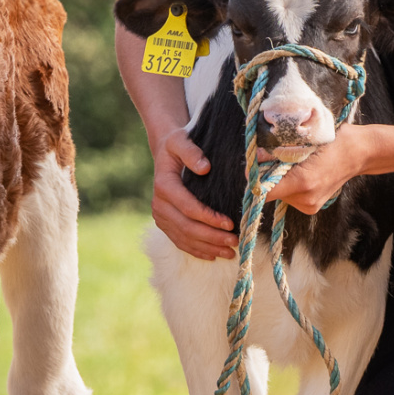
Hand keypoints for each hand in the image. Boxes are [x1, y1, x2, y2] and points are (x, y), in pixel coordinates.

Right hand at [149, 131, 235, 262]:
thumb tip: (205, 168)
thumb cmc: (178, 144)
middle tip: (234, 241)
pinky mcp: (164, 223)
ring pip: (184, 238)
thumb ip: (192, 152)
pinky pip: (179, 241)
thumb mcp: (182, 140)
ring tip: (230, 252)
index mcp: (164, 185)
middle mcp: (159, 204)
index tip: (229, 223)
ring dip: (207, 247)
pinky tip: (213, 255)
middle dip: (212, 237)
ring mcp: (160, 216)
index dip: (208, 218)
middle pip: (187, 227)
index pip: (188, 207)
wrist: (165, 152)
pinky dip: (196, 250)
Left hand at [257, 127, 369, 218]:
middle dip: (269, 174)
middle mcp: (305, 199)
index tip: (256, 162)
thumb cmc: (333, 139)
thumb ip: (279, 150)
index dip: (255, 176)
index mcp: (302, 181)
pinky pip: (290, 196)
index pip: (263, 190)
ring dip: (280, 179)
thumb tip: (256, 156)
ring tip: (296, 163)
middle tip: (278, 156)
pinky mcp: (312, 207)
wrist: (359, 153)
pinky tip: (303, 172)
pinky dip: (291, 184)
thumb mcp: (304, 139)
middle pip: (270, 191)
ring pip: (280, 193)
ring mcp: (309, 205)